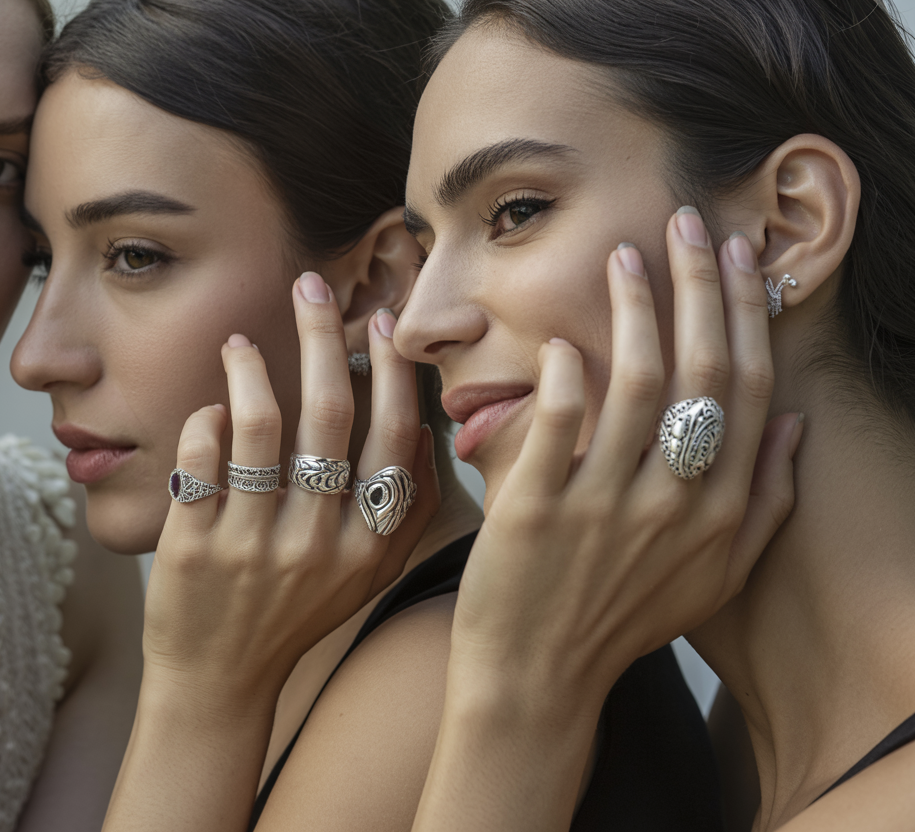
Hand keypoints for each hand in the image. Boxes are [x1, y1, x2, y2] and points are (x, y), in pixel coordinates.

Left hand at [143, 272, 439, 707]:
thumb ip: (405, 514)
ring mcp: (254, 545)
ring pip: (260, 425)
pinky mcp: (195, 547)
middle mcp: (318, 543)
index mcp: (369, 544)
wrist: (220, 681)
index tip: (381, 318)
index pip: (396, 438)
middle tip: (310, 284)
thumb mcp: (367, 576)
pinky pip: (201, 456)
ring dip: (252, 367)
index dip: (392, 369)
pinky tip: (210, 412)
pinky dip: (205, 419)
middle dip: (324, 333)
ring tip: (240, 343)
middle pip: (332, 414)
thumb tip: (428, 432)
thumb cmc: (294, 615)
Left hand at [454, 211, 798, 701]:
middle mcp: (674, 502)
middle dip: (700, 286)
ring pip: (635, 385)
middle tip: (686, 221)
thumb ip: (763, 501)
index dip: (743, 311)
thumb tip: (792, 423)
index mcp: (720, 509)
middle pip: (700, 371)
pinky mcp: (538, 513)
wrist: (537, 678)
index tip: (736, 254)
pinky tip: (563, 341)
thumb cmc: (620, 620)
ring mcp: (605, 507)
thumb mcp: (715, 575)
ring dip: (635, 310)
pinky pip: (558, 427)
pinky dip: (564, 377)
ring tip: (626, 255)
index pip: (745, 386)